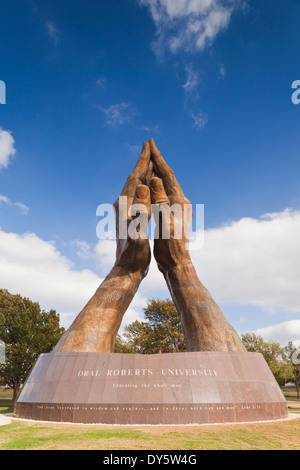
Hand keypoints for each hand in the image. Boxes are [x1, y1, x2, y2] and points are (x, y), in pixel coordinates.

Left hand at [114, 142, 152, 275]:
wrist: (126, 270)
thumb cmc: (134, 254)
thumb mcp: (138, 232)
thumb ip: (140, 211)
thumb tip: (141, 188)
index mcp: (125, 206)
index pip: (134, 177)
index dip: (141, 161)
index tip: (147, 145)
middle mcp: (122, 206)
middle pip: (133, 179)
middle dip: (141, 163)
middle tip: (148, 147)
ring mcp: (124, 212)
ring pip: (134, 187)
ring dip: (142, 174)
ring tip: (150, 163)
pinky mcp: (128, 219)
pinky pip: (137, 197)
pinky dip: (143, 187)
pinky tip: (148, 189)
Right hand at [149, 138, 244, 351]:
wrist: (178, 265)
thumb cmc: (169, 246)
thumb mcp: (164, 221)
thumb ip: (160, 200)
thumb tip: (157, 178)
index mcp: (177, 201)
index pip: (167, 173)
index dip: (158, 157)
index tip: (150, 142)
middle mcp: (180, 202)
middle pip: (169, 176)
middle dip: (158, 160)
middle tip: (149, 145)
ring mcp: (178, 209)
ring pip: (167, 185)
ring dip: (158, 172)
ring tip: (150, 162)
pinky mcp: (173, 217)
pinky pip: (164, 195)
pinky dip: (157, 186)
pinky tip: (152, 189)